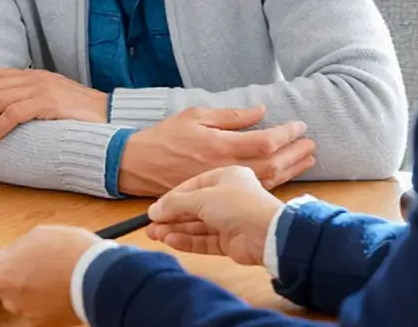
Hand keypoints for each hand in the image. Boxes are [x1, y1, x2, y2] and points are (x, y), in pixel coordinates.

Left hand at [0, 68, 107, 140]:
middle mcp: (34, 78)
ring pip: (0, 98)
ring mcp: (43, 89)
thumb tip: (6, 109)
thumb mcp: (50, 100)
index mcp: (33, 75)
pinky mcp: (51, 103)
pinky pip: (19, 112)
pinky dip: (1, 124)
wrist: (110, 115)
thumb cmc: (79, 112)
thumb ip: (29, 99)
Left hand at [0, 225, 96, 326]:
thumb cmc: (70, 252)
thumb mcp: (38, 236)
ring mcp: (28, 313)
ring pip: (22, 296)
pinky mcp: (47, 323)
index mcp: (1, 273)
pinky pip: (39, 307)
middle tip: (37, 260)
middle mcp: (10, 298)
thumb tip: (14, 257)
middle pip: (3, 284)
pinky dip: (47, 298)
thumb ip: (17, 249)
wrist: (100, 278)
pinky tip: (62, 286)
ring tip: (57, 271)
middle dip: (15, 274)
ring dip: (33, 286)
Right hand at [118, 106, 316, 196]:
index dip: (286, 134)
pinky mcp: (218, 195)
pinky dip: (273, 180)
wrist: (139, 165)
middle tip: (312, 144)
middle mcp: (224, 167)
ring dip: (290, 169)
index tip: (299, 126)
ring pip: (266, 179)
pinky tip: (284, 173)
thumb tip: (259, 111)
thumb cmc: (165, 136)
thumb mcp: (195, 116)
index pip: (264, 141)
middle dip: (295, 153)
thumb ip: (230, 116)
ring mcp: (222, 185)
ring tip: (307, 159)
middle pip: (272, 163)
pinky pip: (251, 189)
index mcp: (219, 145)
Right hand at [145, 165, 285, 265]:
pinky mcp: (230, 241)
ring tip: (155, 235)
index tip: (154, 209)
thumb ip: (175, 203)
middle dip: (171, 217)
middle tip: (150, 226)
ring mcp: (230, 220)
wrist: (267, 233)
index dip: (172, 198)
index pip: (192, 186)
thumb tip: (154, 211)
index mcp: (226, 177)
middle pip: (193, 207)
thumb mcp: (201, 197)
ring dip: (176, 230)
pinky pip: (204, 240)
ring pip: (197, 225)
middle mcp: (228, 197)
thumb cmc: (239, 204)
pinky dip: (187, 241)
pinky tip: (171, 241)